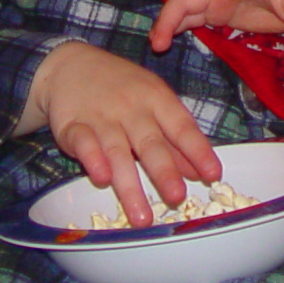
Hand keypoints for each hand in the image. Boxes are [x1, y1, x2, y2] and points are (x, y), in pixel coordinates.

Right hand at [24, 41, 223, 227]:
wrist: (70, 65)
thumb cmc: (120, 88)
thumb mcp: (152, 103)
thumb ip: (174, 138)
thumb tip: (197, 172)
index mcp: (157, 99)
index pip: (181, 127)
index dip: (198, 151)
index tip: (212, 175)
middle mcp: (131, 108)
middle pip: (150, 143)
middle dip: (165, 172)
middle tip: (177, 199)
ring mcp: (101, 117)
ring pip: (117, 152)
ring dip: (130, 185)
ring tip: (142, 217)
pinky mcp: (72, 125)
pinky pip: (84, 143)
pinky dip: (92, 160)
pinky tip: (102, 178)